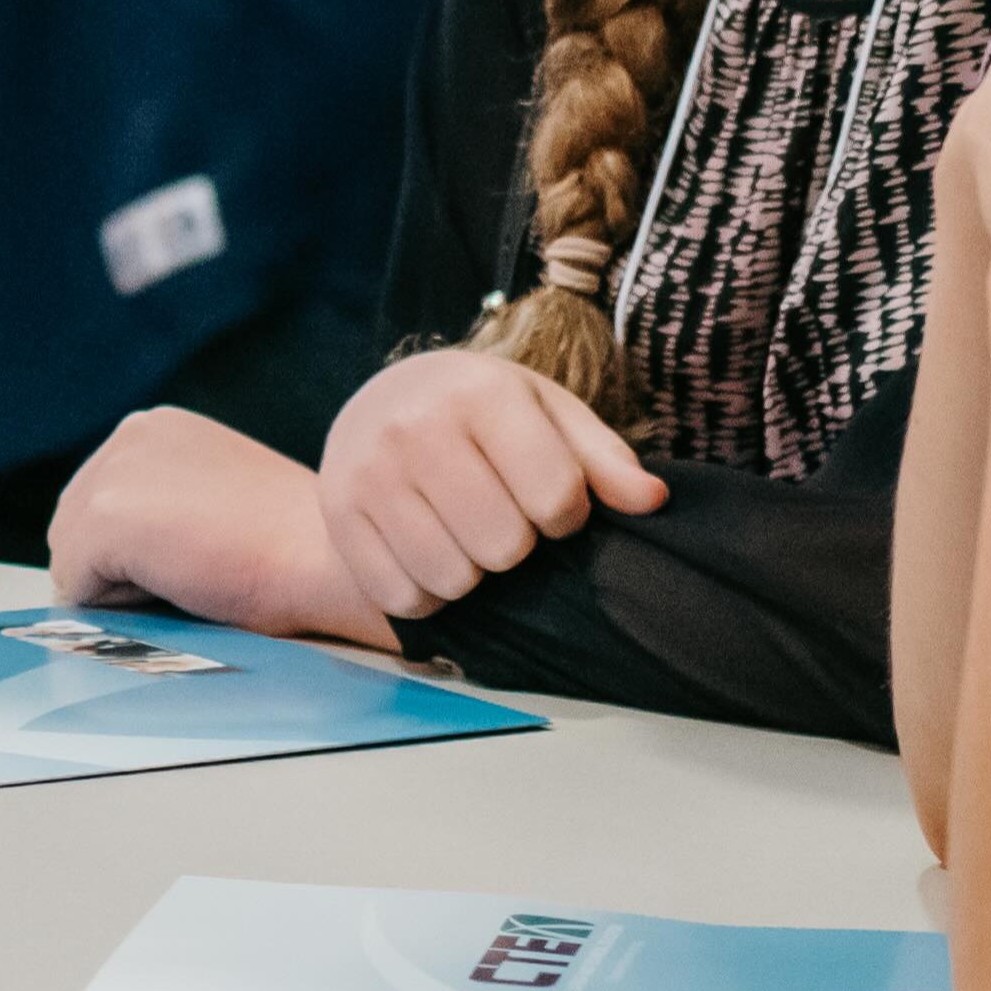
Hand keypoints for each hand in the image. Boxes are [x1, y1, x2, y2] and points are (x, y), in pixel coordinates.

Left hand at [49, 407, 404, 642]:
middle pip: (73, 529)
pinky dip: (118, 608)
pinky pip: (74, 589)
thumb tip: (108, 556)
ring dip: (121, 587)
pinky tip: (181, 583)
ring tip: (192, 573)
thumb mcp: (214, 499)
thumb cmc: (290, 545)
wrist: (326, 559)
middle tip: (199, 569)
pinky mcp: (105, 515)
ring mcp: (114, 470)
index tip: (203, 551)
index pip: (100, 505)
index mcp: (157, 427)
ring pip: (71, 560)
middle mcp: (129, 433)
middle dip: (120, 567)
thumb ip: (164, 505)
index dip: (138, 551)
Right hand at [314, 348, 667, 618]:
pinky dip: (426, 594)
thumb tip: (651, 501)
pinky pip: (401, 597)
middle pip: (504, 547)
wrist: (380, 401)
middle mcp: (415, 428)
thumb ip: (602, 458)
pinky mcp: (338, 515)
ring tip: (465, 538)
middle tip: (501, 518)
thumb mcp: (547, 413)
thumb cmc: (482, 413)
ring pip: (452, 579)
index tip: (550, 500)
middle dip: (516, 546)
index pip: (556, 496)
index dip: (567, 515)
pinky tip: (428, 556)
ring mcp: (368, 473)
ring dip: (472, 575)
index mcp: (480, 394)